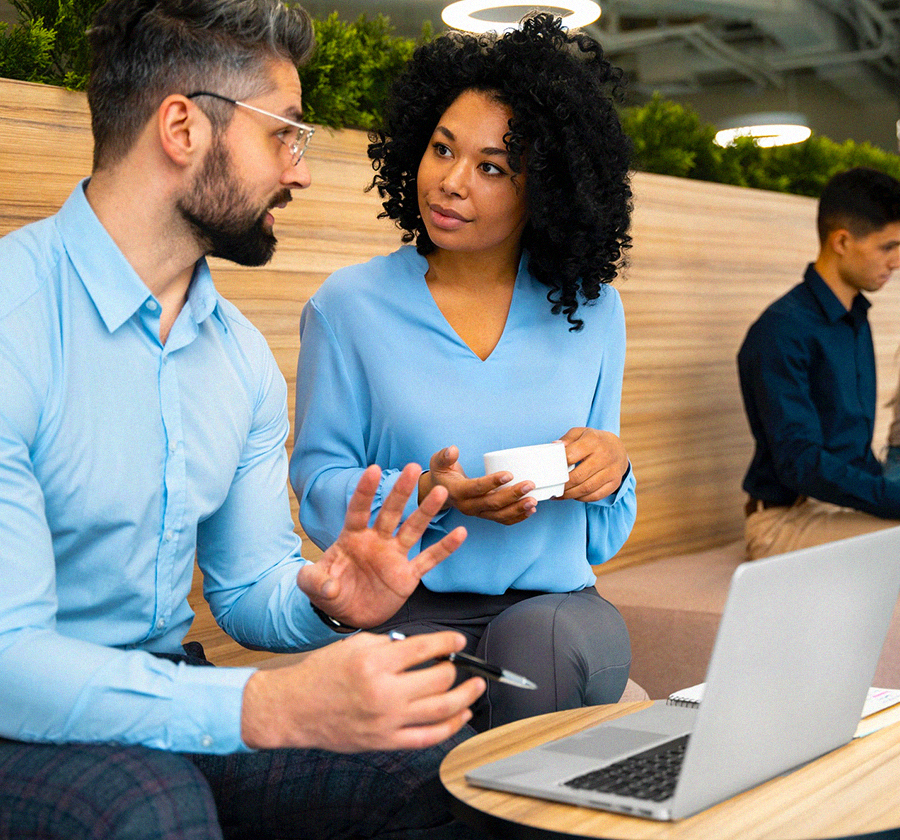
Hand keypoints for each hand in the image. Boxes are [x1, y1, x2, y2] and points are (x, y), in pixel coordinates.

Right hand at [241, 631, 485, 751]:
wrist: (295, 708)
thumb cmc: (322, 673)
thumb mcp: (355, 645)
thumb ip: (390, 644)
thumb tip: (424, 648)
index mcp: (375, 662)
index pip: (426, 648)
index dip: (449, 643)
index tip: (458, 641)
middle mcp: (384, 692)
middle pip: (439, 679)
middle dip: (457, 668)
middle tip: (460, 663)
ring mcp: (386, 721)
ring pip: (441, 710)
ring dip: (465, 697)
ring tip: (476, 687)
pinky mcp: (385, 742)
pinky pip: (428, 737)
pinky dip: (450, 726)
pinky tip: (461, 715)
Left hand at [296, 463, 466, 627]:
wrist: (347, 615)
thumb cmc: (328, 592)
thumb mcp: (312, 585)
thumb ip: (314, 581)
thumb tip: (329, 586)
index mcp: (352, 537)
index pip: (359, 510)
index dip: (366, 491)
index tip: (374, 470)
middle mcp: (376, 541)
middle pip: (391, 512)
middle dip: (400, 491)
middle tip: (412, 467)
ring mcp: (394, 556)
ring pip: (413, 529)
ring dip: (426, 511)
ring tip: (441, 492)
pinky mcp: (407, 576)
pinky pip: (429, 559)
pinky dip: (444, 548)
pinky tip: (460, 533)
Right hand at [419, 445, 536, 525]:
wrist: (439, 493)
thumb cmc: (442, 474)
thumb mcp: (438, 462)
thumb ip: (445, 456)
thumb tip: (453, 450)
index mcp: (457, 492)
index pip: (477, 488)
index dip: (492, 482)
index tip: (509, 474)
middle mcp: (467, 506)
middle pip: (492, 504)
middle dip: (512, 495)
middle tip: (529, 484)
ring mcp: (477, 513)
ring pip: (499, 515)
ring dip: (518, 509)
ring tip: (534, 500)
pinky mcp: (485, 516)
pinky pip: (502, 520)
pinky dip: (517, 517)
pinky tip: (530, 510)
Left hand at [557, 428, 628, 501]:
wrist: (618, 448)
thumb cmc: (595, 441)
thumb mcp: (581, 433)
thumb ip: (567, 439)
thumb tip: (555, 446)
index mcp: (593, 441)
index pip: (571, 456)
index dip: (558, 466)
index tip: (549, 472)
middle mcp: (604, 456)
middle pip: (578, 476)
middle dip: (563, 485)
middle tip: (553, 488)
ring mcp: (611, 471)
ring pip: (586, 488)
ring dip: (570, 494)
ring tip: (561, 494)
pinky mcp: (614, 483)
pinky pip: (596, 496)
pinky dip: (582, 498)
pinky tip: (575, 495)